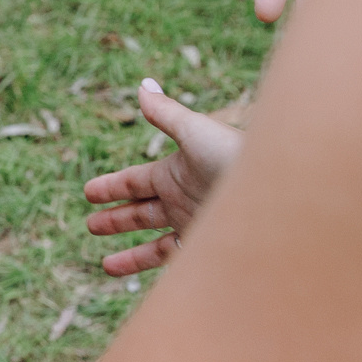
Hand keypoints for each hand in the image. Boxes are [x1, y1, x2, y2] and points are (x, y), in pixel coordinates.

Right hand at [82, 79, 246, 275]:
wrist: (273, 195)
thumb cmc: (234, 157)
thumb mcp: (195, 132)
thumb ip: (166, 113)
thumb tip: (142, 86)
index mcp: (176, 172)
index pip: (135, 181)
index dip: (111, 187)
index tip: (88, 193)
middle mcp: (183, 200)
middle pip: (141, 212)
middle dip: (115, 219)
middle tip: (90, 225)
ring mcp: (194, 227)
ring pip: (153, 243)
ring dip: (128, 253)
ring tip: (104, 265)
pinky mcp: (204, 250)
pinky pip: (170, 263)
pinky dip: (147, 269)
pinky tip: (129, 275)